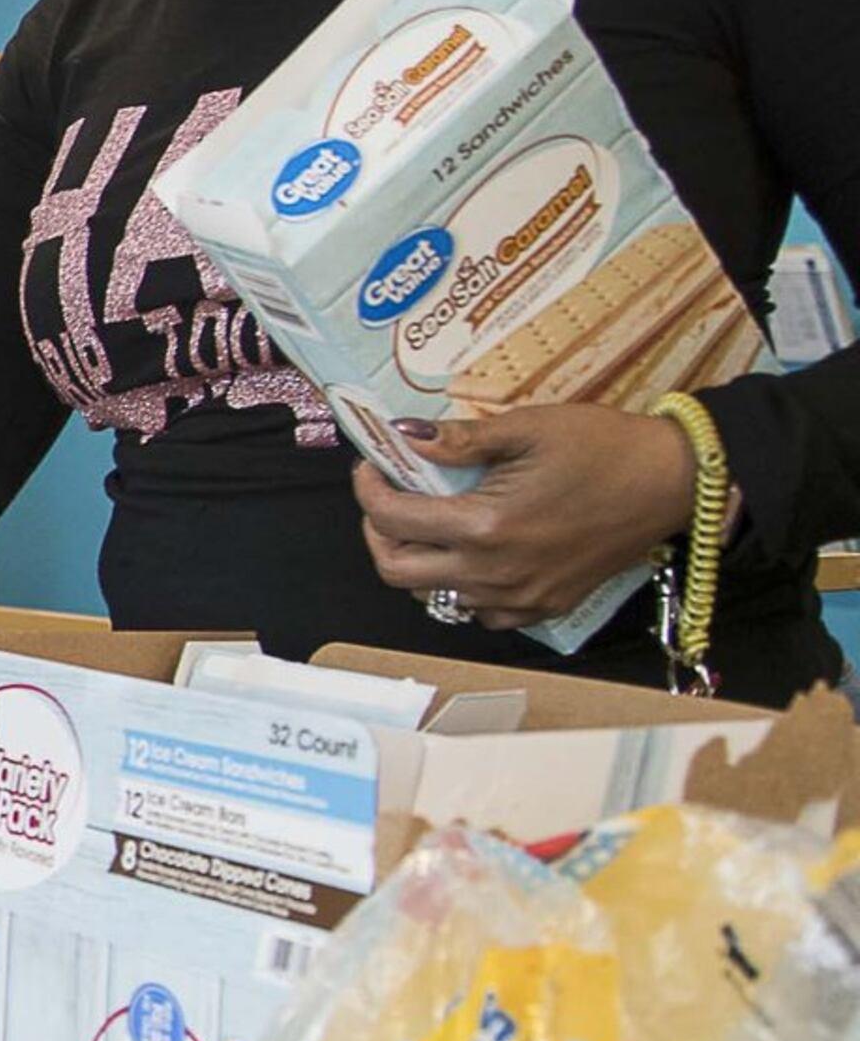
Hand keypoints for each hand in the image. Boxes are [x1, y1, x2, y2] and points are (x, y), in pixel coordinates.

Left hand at [353, 404, 695, 629]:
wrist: (673, 481)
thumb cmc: (605, 448)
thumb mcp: (526, 428)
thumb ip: (457, 440)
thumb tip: (401, 437)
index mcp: (486, 527)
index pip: (391, 520)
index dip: (368, 490)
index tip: (371, 468)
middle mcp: (496, 574)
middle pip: (396, 570)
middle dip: (379, 532)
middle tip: (391, 498)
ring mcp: (521, 598)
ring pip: (432, 596)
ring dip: (418, 561)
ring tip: (431, 522)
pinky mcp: (544, 608)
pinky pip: (478, 611)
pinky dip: (459, 586)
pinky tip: (471, 552)